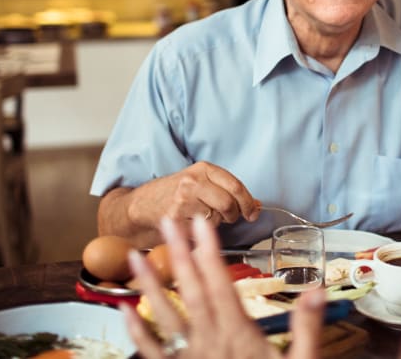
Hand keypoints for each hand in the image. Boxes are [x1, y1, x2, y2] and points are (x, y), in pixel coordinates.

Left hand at [122, 215, 324, 358]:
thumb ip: (306, 328)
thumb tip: (316, 290)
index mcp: (239, 336)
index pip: (221, 284)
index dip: (210, 251)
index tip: (202, 223)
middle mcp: (210, 343)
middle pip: (191, 291)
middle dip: (180, 254)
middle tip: (168, 221)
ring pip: (165, 318)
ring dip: (149, 286)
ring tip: (134, 257)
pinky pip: (153, 354)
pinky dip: (137, 332)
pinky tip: (124, 310)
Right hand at [132, 162, 260, 229]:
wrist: (143, 204)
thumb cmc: (176, 193)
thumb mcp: (202, 182)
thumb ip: (228, 190)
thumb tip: (257, 205)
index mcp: (203, 169)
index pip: (236, 186)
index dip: (248, 202)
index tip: (253, 212)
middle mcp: (193, 181)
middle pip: (229, 203)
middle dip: (234, 215)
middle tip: (229, 217)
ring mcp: (183, 200)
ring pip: (216, 218)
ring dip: (217, 223)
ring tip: (204, 217)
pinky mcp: (175, 219)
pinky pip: (201, 231)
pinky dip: (202, 232)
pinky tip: (192, 224)